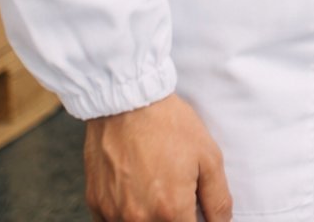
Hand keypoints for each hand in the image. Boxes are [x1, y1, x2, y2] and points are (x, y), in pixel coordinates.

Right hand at [83, 94, 231, 221]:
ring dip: (151, 219)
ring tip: (157, 191)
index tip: (195, 213)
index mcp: (170, 210)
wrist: (127, 102)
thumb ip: (217, 199)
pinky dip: (127, 216)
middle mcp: (139, 219)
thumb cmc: (168, 125)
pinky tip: (137, 195)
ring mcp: (114, 214)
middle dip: (174, 219)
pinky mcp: (96, 204)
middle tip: (176, 196)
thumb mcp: (208, 157)